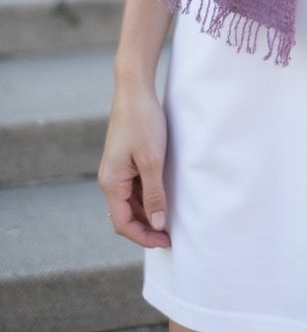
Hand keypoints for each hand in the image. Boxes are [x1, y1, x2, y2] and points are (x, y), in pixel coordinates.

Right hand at [98, 86, 170, 248]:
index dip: (144, 237)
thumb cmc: (142, 122)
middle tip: (171, 234)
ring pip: (130, 203)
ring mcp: (117, 170)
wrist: (134, 89)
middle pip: (125, 216)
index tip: (166, 242)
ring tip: (170, 218)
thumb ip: (154, 194)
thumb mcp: (152, 161)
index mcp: (111, 183)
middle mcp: (110, 179)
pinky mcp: (125, 160)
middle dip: (147, 228)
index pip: (123, 224)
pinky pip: (134, 188)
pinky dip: (147, 197)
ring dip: (148, 213)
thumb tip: (158, 224)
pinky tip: (163, 196)